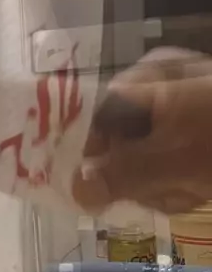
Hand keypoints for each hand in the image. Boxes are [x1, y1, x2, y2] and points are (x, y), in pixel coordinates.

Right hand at [73, 48, 211, 214]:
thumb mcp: (171, 160)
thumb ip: (118, 175)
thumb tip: (74, 190)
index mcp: (147, 80)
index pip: (94, 120)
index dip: (92, 157)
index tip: (96, 190)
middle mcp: (157, 93)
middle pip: (117, 148)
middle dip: (139, 180)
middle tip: (168, 188)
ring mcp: (178, 119)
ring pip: (143, 168)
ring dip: (164, 191)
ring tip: (192, 190)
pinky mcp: (193, 145)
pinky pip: (167, 175)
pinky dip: (181, 190)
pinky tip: (198, 191)